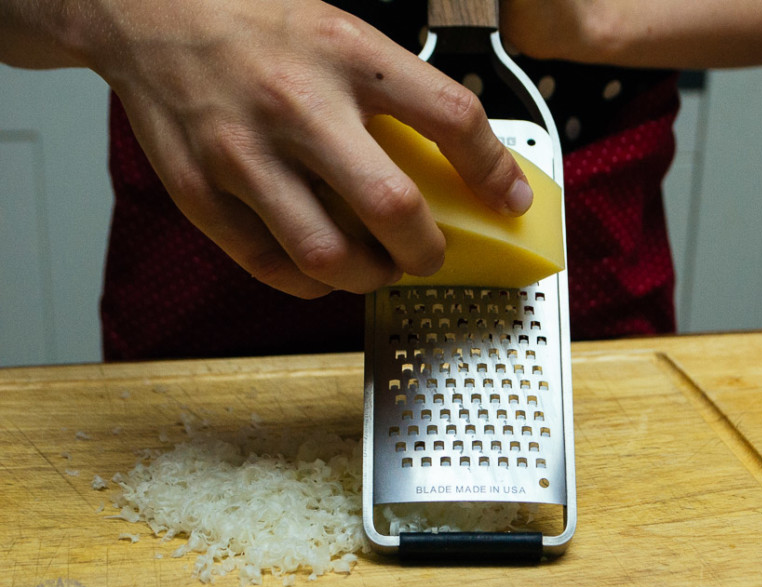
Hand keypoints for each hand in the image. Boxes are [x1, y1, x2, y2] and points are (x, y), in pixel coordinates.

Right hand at [84, 0, 532, 296]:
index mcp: (347, 55)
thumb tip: (461, 160)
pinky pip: (269, 265)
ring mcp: (244, 154)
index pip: (450, 117)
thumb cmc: (256, 23)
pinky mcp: (201, 191)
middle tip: (432, 254)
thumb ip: (396, 94)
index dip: (494, 171)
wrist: (148, 11)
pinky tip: (323, 270)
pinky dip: (310, 283)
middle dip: (428, 250)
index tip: (511, 201)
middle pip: (391, 207)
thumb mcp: (342, 34)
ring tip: (379, 267)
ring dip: (371, 277)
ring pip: (328, 254)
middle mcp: (298, 105)